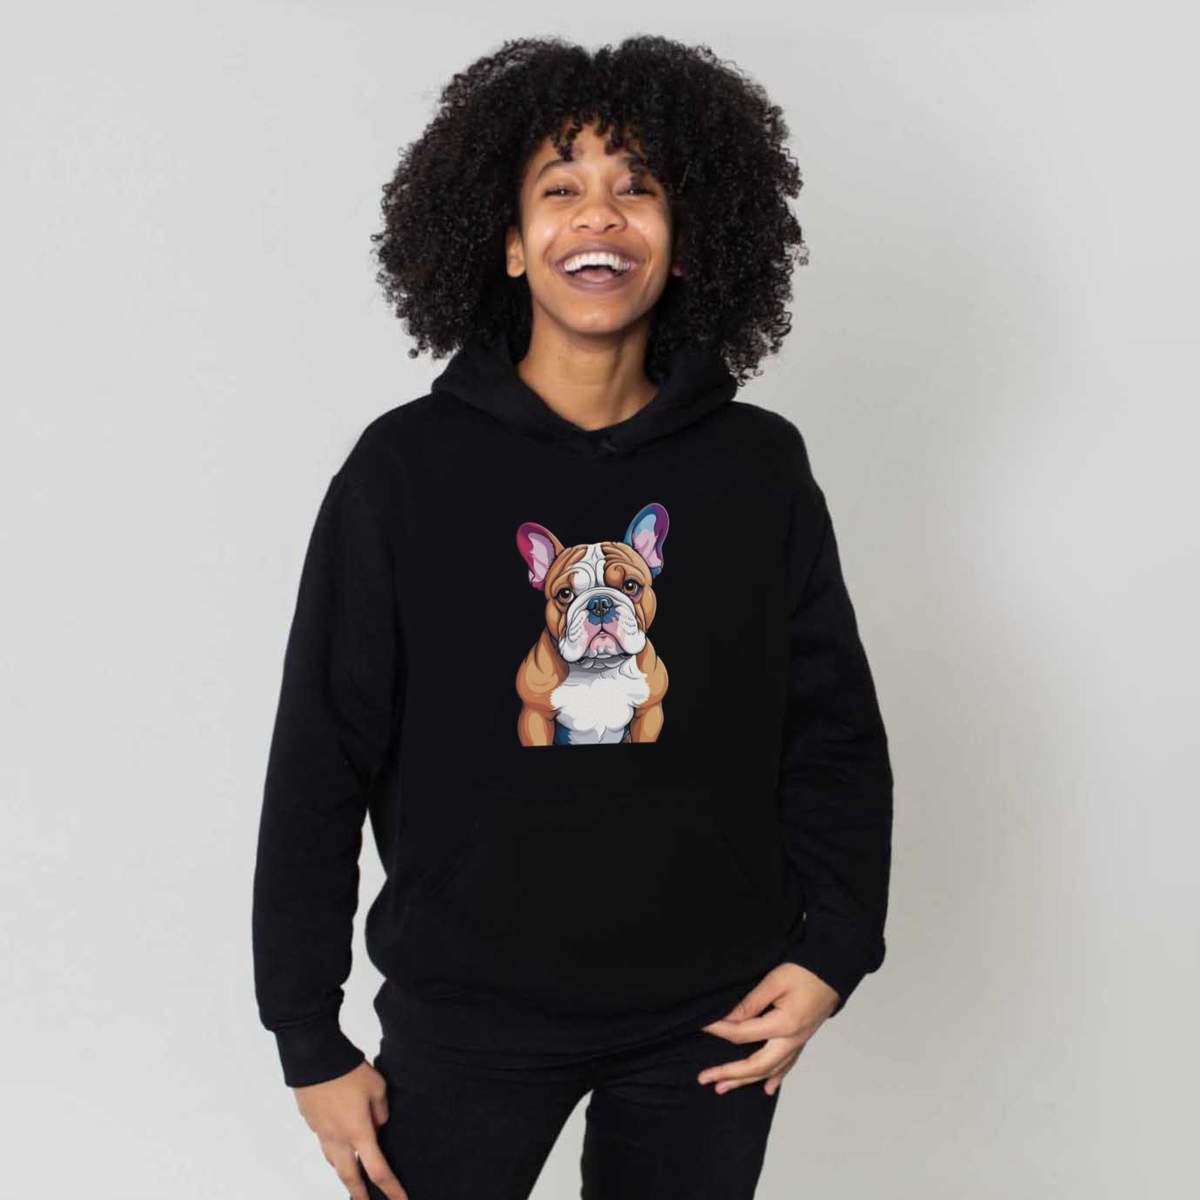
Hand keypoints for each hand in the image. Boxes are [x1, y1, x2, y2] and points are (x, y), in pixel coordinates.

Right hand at [293, 1060, 407, 1199]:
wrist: (315, 1058)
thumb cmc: (348, 1070)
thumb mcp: (377, 1086)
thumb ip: (381, 1110)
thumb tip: (378, 1124)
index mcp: (359, 1132)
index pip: (377, 1170)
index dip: (390, 1188)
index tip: (400, 1199)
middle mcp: (338, 1138)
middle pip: (350, 1177)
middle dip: (359, 1194)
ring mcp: (322, 1132)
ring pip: (334, 1163)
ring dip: (344, 1174)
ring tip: (353, 1181)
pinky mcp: (312, 1123)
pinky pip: (324, 1145)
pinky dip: (333, 1153)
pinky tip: (338, 1148)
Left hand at [696, 961, 840, 1096]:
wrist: (833, 972)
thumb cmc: (805, 972)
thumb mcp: (774, 981)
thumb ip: (750, 1003)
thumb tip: (728, 1019)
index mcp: (783, 1025)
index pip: (742, 1034)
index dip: (719, 1031)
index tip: (701, 1027)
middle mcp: (791, 1040)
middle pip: (755, 1065)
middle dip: (729, 1073)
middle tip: (705, 1078)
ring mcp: (798, 1043)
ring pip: (769, 1070)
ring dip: (745, 1080)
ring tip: (723, 1088)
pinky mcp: (801, 1040)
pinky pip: (786, 1065)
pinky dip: (775, 1077)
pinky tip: (767, 1088)